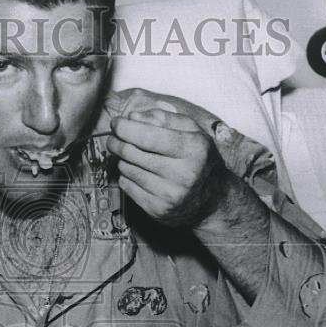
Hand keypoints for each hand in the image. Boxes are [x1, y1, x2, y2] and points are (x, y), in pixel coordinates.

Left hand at [106, 89, 225, 228]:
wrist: (211, 199)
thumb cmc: (198, 158)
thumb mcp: (191, 131)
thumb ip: (163, 118)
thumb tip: (132, 117)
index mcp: (194, 149)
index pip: (148, 136)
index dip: (126, 128)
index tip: (116, 123)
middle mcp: (183, 174)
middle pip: (131, 152)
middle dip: (117, 141)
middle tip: (114, 137)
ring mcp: (169, 194)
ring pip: (126, 168)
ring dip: (123, 159)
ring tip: (132, 155)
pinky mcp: (157, 209)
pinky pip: (126, 186)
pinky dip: (126, 175)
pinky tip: (138, 172)